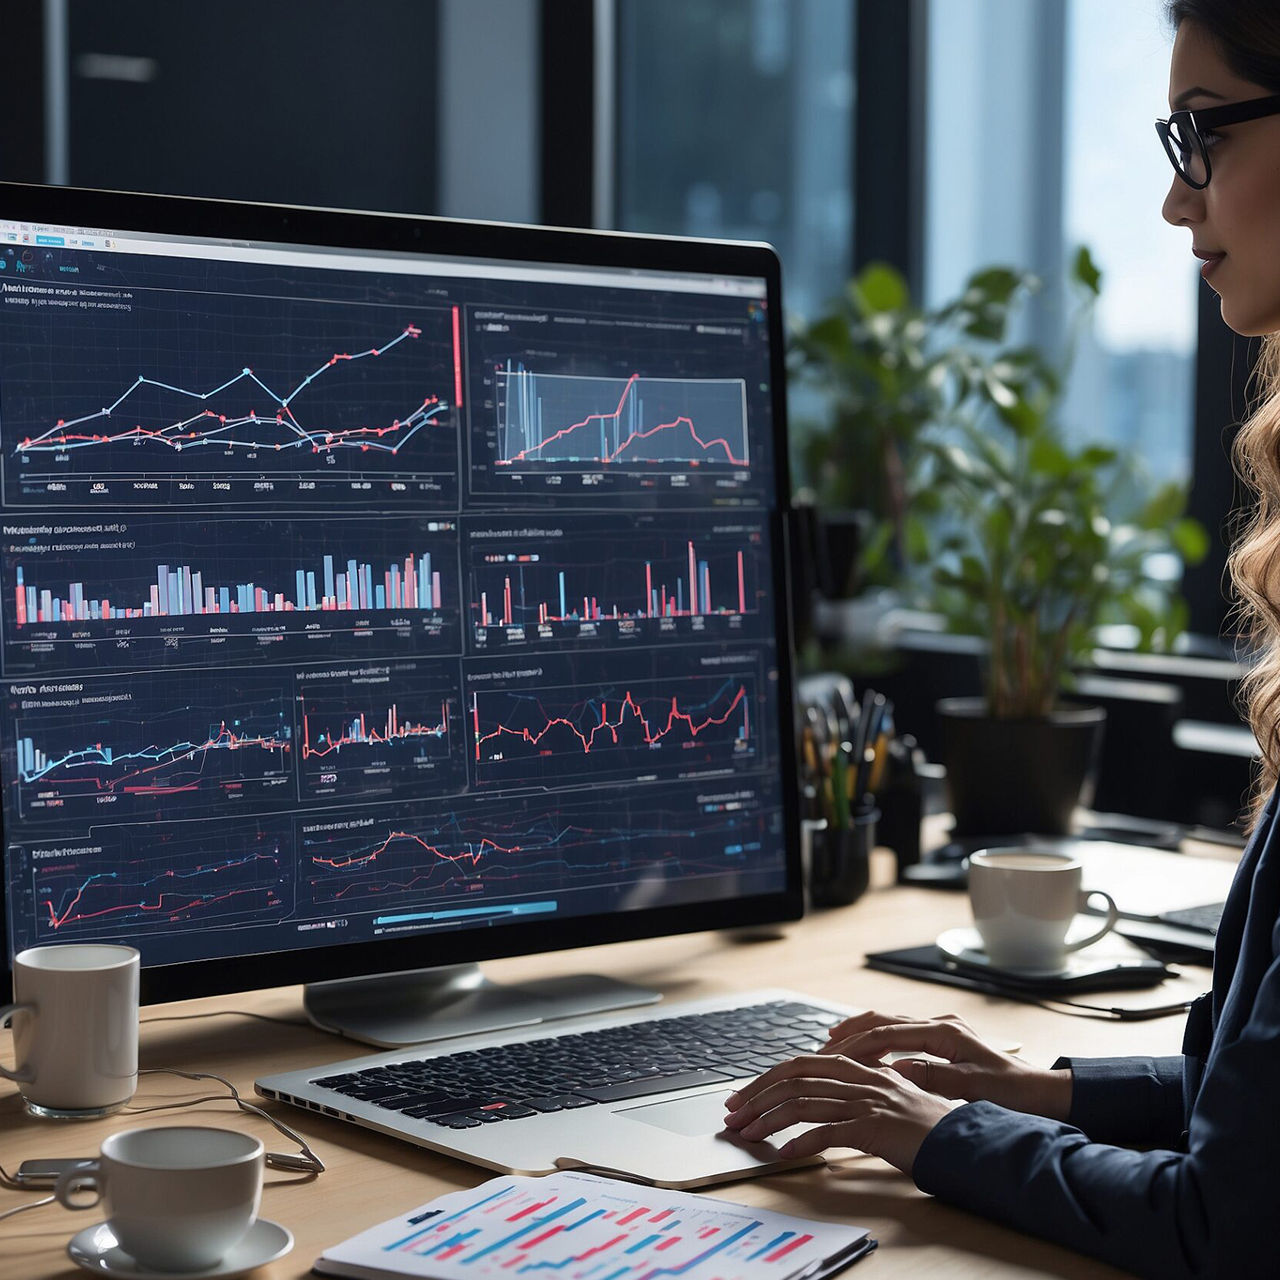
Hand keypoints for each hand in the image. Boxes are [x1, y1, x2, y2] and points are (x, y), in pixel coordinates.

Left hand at [721, 1054, 952, 1175]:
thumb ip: (856, 1093)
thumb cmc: (925, 1128)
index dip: (768, 1078)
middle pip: (795, 1076)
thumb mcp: (888, 1100)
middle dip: (758, 1094)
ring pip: (804, 1103)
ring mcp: (867, 1100)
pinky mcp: (875, 1127)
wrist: (962, 1142)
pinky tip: (785, 1154)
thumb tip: (817, 1102)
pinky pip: (828, 1132)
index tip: (744, 1095)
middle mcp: (861, 1078)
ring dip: (768, 1120)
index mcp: (862, 1068)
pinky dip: (801, 1143)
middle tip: (734, 1114)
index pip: (802, 1063)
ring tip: (747, 1135)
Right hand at [819, 1010, 1071, 1119]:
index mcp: (944, 1033)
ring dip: (862, 1032)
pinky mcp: (943, 1040)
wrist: (1040, 1091)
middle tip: (822, 1045)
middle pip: (884, 1021)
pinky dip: (879, 1038)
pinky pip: (902, 1033)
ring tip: (834, 1042)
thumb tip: (892, 1069)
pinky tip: (867, 1049)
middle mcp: (939, 1024)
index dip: (857, 1044)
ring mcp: (941, 1029)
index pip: (888, 1034)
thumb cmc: (1010, 1093)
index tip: (831, 1054)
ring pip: (890, 1024)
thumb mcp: (970, 1088)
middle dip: (851, 1032)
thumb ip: (931, 1077)